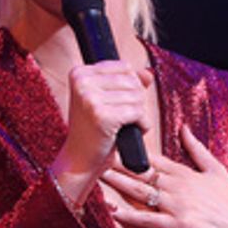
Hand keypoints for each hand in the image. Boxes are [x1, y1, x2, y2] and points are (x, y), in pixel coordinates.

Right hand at [50, 61, 153, 202]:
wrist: (80, 160)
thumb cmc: (93, 130)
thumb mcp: (106, 100)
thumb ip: (128, 82)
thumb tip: (148, 73)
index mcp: (79, 73)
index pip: (123, 66)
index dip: (131, 86)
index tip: (119, 103)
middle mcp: (82, 82)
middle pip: (132, 80)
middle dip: (136, 101)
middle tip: (123, 117)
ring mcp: (90, 98)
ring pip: (137, 97)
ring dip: (139, 114)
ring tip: (124, 125)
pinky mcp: (102, 115)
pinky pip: (138, 112)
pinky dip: (142, 125)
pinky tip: (130, 132)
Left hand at [102, 125, 227, 227]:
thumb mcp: (216, 170)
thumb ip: (197, 149)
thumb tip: (183, 128)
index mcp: (185, 173)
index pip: (153, 158)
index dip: (131, 151)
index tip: (113, 142)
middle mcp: (177, 186)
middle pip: (141, 172)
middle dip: (117, 164)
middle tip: (95, 154)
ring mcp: (176, 205)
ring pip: (140, 192)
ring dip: (117, 184)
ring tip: (97, 175)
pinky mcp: (177, 225)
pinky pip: (148, 220)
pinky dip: (129, 216)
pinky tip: (112, 211)